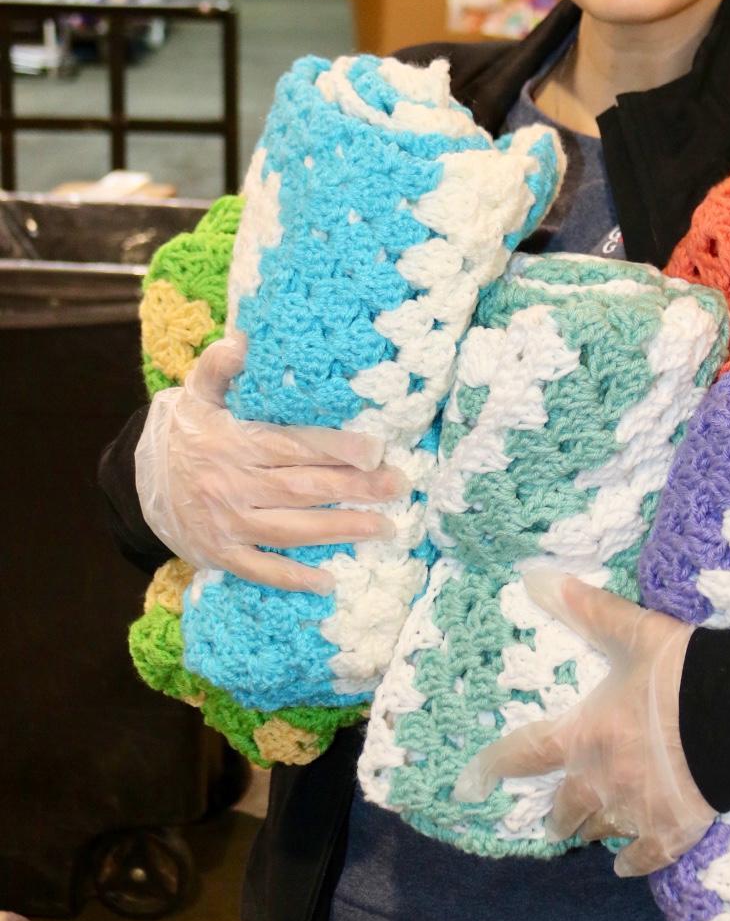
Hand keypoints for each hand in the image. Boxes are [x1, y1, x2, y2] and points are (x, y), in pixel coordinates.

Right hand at [133, 331, 408, 593]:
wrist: (140, 478)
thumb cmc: (188, 428)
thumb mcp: (198, 391)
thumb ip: (221, 366)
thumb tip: (243, 340)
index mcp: (230, 442)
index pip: (290, 445)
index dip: (334, 448)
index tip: (374, 450)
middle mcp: (229, 484)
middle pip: (301, 488)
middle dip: (354, 488)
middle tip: (397, 485)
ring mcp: (225, 523)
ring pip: (290, 530)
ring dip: (339, 529)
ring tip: (383, 526)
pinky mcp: (220, 553)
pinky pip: (260, 568)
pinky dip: (292, 577)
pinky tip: (327, 580)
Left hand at [452, 571, 714, 877]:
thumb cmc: (680, 674)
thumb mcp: (632, 633)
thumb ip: (586, 609)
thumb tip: (533, 577)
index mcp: (584, 736)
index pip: (525, 755)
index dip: (492, 768)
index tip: (467, 786)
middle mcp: (600, 781)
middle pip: (565, 808)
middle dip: (558, 814)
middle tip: (553, 820)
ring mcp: (636, 812)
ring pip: (600, 832)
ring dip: (590, 831)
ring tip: (587, 834)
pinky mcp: (672, 831)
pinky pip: (644, 858)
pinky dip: (633, 862)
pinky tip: (625, 866)